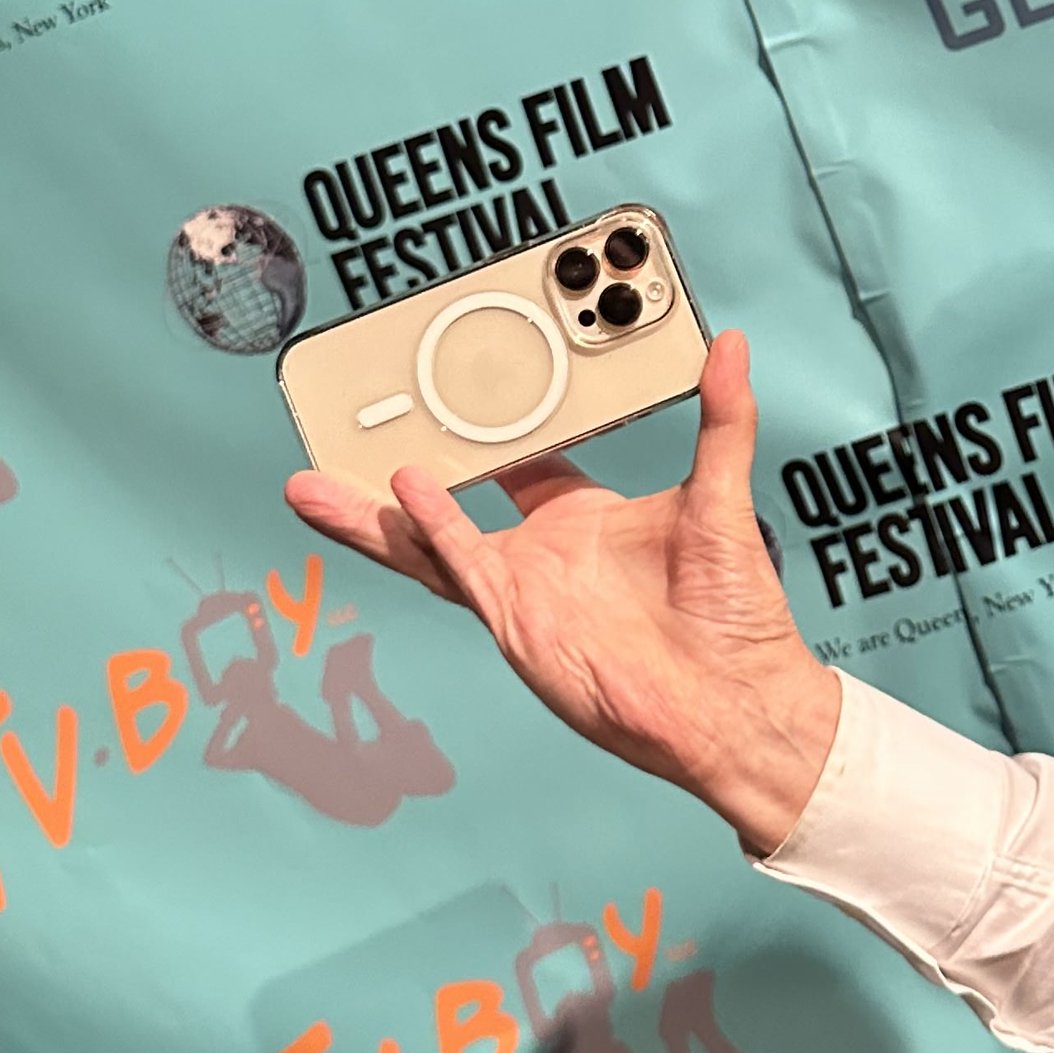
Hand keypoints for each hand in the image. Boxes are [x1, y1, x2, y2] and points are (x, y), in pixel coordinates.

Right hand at [282, 329, 839, 853]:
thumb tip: (732, 349)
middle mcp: (544, 555)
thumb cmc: (736, 617)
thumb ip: (721, 420)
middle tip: (343, 438)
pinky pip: (464, 569)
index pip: (522, 463)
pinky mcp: (520, 622)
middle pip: (450, 506)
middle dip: (390, 477)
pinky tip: (403, 490)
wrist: (738, 703)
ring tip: (315, 484)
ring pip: (429, 546)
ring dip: (373, 516)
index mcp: (586, 521)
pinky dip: (433, 529)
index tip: (455, 383)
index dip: (490, 427)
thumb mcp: (721, 498)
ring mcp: (525, 590)